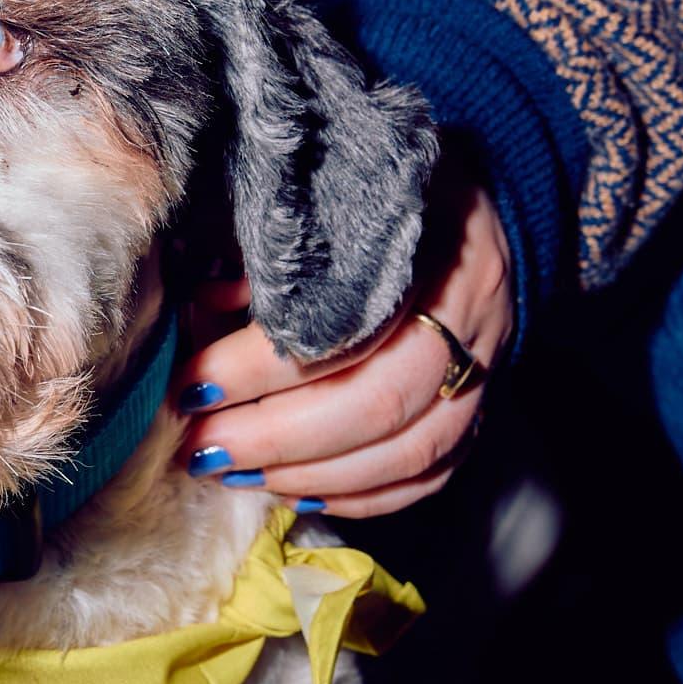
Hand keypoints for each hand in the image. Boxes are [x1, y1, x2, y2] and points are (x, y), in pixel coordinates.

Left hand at [176, 167, 514, 519]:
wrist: (458, 198)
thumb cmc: (366, 189)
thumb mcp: (313, 194)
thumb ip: (263, 252)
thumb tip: (196, 312)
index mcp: (431, 233)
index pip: (347, 321)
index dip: (263, 365)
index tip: (193, 384)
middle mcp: (472, 303)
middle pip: (382, 398)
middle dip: (279, 436)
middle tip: (204, 447)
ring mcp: (489, 360)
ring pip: (412, 448)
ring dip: (313, 473)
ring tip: (235, 473)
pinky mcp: (485, 403)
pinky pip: (433, 473)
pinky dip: (361, 494)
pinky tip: (295, 491)